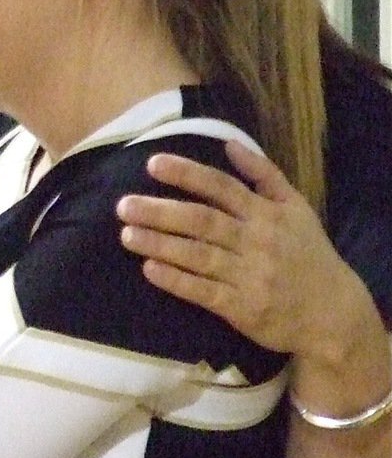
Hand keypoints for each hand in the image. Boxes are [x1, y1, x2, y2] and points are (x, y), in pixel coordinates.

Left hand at [115, 141, 373, 365]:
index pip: (221, 187)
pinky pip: (203, 292)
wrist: (333, 314)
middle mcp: (257, 241)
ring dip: (160, 244)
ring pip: (198, 255)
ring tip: (126, 234)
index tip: (152, 163)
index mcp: (267, 214)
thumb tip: (229, 143)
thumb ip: (264, 174)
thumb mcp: (296, 208)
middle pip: (202, 221)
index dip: (187, 174)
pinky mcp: (242, 308)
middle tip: (123, 205)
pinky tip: (149, 269)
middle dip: (160, 211)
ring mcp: (249, 275)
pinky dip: (176, 280)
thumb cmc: (308, 255)